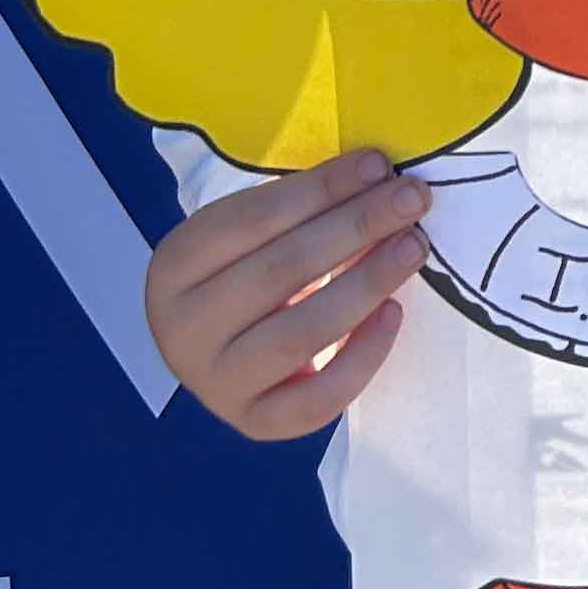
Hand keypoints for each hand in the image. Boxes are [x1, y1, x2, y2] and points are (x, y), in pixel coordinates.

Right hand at [145, 149, 429, 439]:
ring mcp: (214, 384)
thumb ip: (301, 210)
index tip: (380, 165)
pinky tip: (393, 313)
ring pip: (298, 335)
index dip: (322, 189)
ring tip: (413, 247)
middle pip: (279, 272)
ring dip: (366, 284)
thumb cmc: (245, 271)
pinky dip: (361, 357)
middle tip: (412, 199)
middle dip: (355, 228)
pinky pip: (315, 400)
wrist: (219, 349)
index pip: (253, 219)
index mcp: (174, 266)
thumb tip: (380, 179)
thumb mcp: (251, 234)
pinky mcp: (253, 423)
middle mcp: (182, 330)